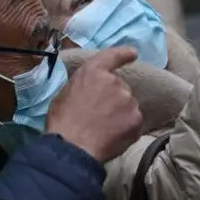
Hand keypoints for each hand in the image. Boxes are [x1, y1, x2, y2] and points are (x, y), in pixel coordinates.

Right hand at [45, 47, 142, 163]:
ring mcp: (128, 100)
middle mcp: (114, 81)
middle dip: (113, 100)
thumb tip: (90, 91)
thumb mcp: (66, 93)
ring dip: (120, 114)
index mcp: (93, 72)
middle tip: (99, 116)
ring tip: (104, 129)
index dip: (123, 54)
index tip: (132, 53)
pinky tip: (112, 137)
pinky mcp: (136, 118)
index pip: (112, 57)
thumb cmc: (62, 121)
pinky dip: (126, 129)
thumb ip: (84, 87)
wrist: (73, 146)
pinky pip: (133, 122)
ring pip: (128, 106)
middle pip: (120, 88)